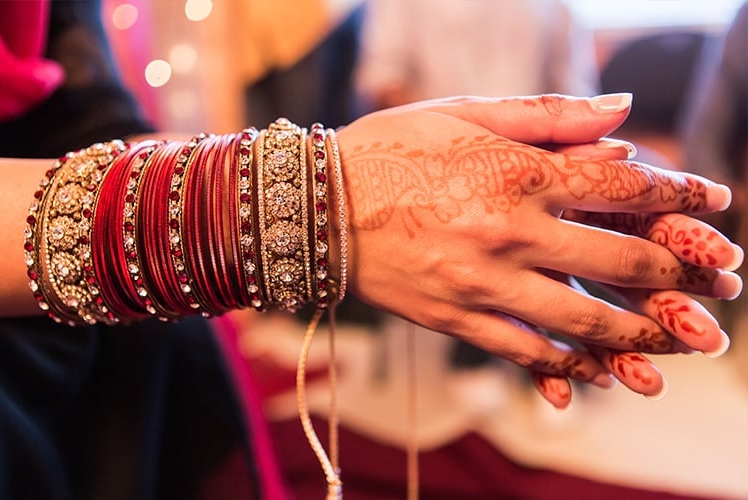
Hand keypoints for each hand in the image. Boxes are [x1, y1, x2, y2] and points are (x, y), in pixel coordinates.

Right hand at [336, 94, 742, 404]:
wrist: (318, 208)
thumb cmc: (391, 149)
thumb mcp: (464, 113)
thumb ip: (548, 114)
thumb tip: (625, 110)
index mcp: (513, 171)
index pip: (620, 183)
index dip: (679, 192)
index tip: (717, 201)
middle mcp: (506, 231)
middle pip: (618, 259)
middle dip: (682, 273)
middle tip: (723, 285)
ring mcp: (481, 283)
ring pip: (582, 320)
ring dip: (643, 334)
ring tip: (683, 342)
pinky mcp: (455, 319)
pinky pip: (525, 350)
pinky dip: (570, 364)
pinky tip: (600, 372)